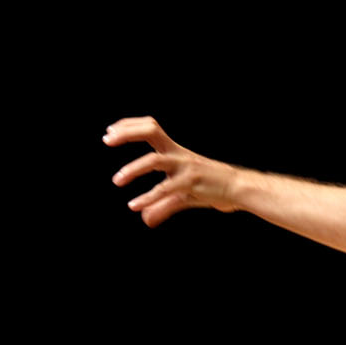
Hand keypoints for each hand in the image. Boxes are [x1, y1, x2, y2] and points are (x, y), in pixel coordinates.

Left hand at [105, 116, 239, 226]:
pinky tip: (135, 205)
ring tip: (117, 180)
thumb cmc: (210, 187)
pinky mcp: (191, 183)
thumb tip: (144, 219)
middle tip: (107, 140)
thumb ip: (161, 205)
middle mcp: (178, 154)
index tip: (110, 132)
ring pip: (154, 160)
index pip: (150, 127)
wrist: (238, 188)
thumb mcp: (182, 195)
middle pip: (151, 130)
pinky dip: (148, 198)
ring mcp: (185, 167)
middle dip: (127, 132)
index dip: (129, 125)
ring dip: (133, 169)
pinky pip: (165, 189)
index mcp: (175, 150)